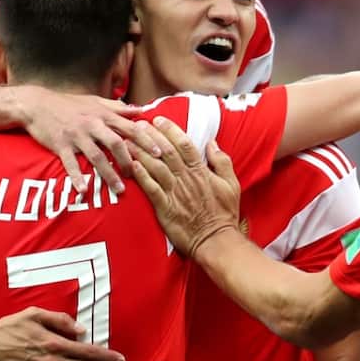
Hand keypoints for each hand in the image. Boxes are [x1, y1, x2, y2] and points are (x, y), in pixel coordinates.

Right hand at [17, 86, 156, 194]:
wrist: (37, 104)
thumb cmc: (69, 104)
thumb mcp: (95, 101)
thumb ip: (118, 107)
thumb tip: (140, 110)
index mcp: (103, 114)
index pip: (129, 127)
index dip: (145, 140)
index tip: (159, 153)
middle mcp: (92, 125)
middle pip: (116, 143)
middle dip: (130, 160)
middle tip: (140, 176)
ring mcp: (76, 136)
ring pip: (96, 156)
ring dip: (109, 174)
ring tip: (120, 190)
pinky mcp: (60, 145)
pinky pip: (70, 163)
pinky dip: (76, 177)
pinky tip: (83, 190)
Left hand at [129, 117, 241, 259]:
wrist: (216, 240)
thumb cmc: (224, 213)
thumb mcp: (231, 184)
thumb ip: (222, 162)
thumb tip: (212, 143)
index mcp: (201, 171)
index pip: (184, 144)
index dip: (170, 130)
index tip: (159, 119)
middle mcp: (186, 179)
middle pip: (166, 151)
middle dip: (151, 136)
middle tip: (137, 124)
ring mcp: (175, 193)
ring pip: (155, 167)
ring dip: (140, 152)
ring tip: (127, 140)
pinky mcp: (165, 208)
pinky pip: (151, 189)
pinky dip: (141, 176)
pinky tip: (131, 166)